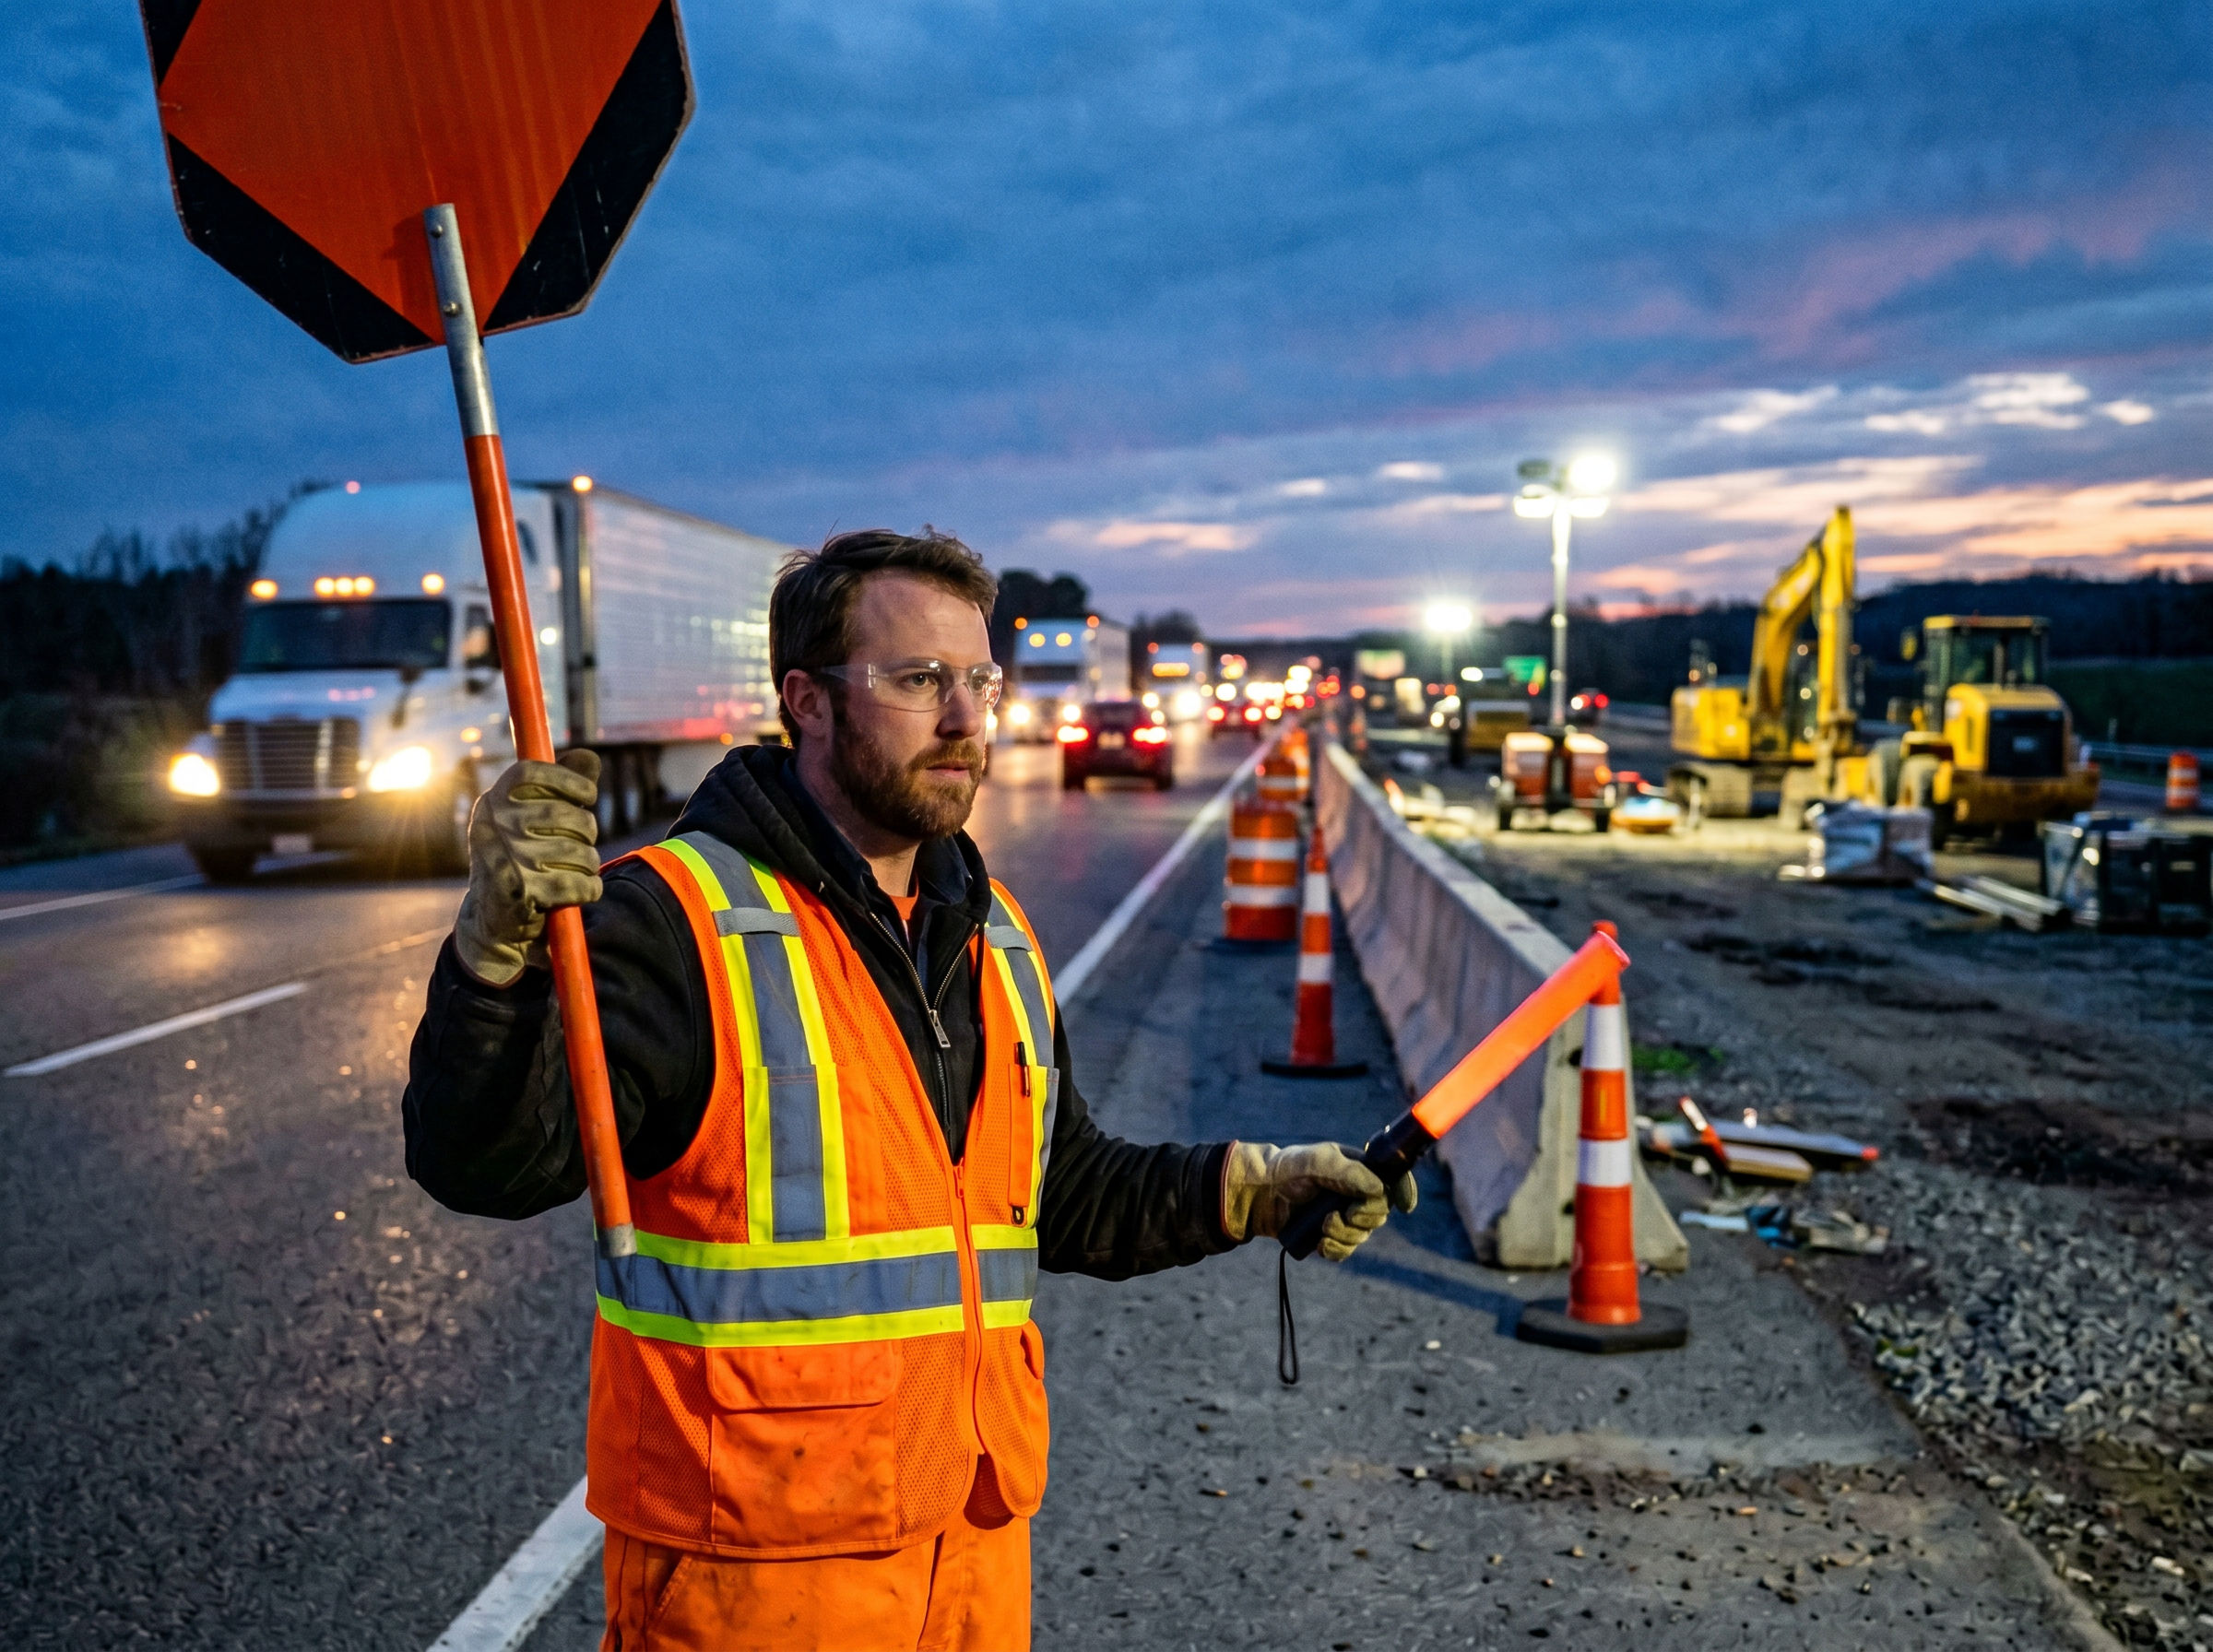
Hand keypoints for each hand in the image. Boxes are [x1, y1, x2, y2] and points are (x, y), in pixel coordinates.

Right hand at [453, 752, 601, 985]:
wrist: (492, 925)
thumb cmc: (522, 863)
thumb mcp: (533, 821)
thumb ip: (562, 788)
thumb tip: (588, 756)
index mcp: (493, 802)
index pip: (530, 771)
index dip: (567, 778)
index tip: (588, 794)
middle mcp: (493, 825)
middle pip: (566, 815)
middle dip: (587, 831)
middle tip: (582, 844)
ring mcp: (504, 857)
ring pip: (578, 851)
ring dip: (588, 864)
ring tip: (577, 870)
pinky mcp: (519, 890)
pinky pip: (577, 882)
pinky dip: (589, 889)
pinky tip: (579, 892)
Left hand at [1223, 1141, 1417, 1260]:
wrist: (1259, 1193)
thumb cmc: (1287, 1169)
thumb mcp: (1317, 1161)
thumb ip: (1348, 1172)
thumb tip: (1379, 1189)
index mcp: (1358, 1169)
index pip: (1393, 1180)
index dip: (1405, 1192)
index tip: (1405, 1206)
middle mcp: (1355, 1193)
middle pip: (1380, 1213)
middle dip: (1364, 1217)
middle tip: (1342, 1214)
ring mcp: (1343, 1216)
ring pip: (1363, 1235)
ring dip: (1345, 1235)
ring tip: (1323, 1227)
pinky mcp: (1329, 1235)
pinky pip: (1345, 1251)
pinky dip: (1336, 1250)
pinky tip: (1320, 1244)